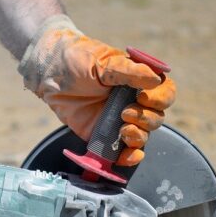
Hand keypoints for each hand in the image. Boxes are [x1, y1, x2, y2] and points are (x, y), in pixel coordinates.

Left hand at [18, 15, 175, 165]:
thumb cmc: (78, 60)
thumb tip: (155, 79)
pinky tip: (126, 156)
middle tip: (124, 113)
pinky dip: (130, 157)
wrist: (50, 74)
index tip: (144, 97)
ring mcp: (121, 119)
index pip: (165, 92)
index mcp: (139, 80)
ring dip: (139, 136)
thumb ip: (128, 71)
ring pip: (144, 135)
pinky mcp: (105, 135)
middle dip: (146, 118)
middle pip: (157, 117)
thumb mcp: (103, 61)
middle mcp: (134, 100)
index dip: (161, 98)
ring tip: (122, 130)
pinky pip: (125, 150)